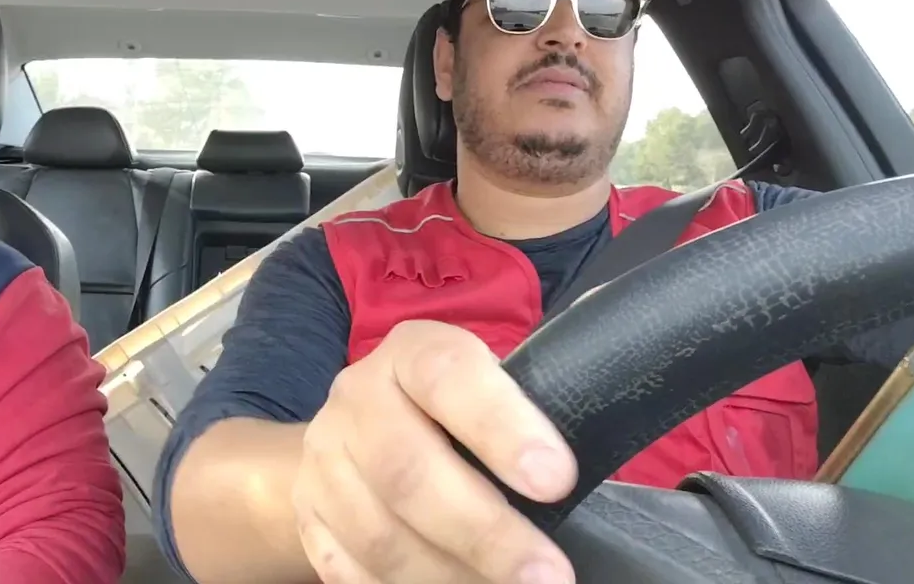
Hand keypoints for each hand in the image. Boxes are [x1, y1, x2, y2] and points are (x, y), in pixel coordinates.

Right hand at [291, 320, 577, 582]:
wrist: (353, 429)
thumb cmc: (451, 409)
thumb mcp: (488, 382)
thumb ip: (533, 400)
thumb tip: (605, 412)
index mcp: (410, 353)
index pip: (448, 376)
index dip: (502, 427)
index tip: (558, 480)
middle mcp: (357, 399)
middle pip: (408, 471)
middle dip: (485, 531)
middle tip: (549, 575)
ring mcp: (325, 462)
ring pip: (380, 535)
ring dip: (450, 577)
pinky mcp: (308, 518)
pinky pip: (350, 571)